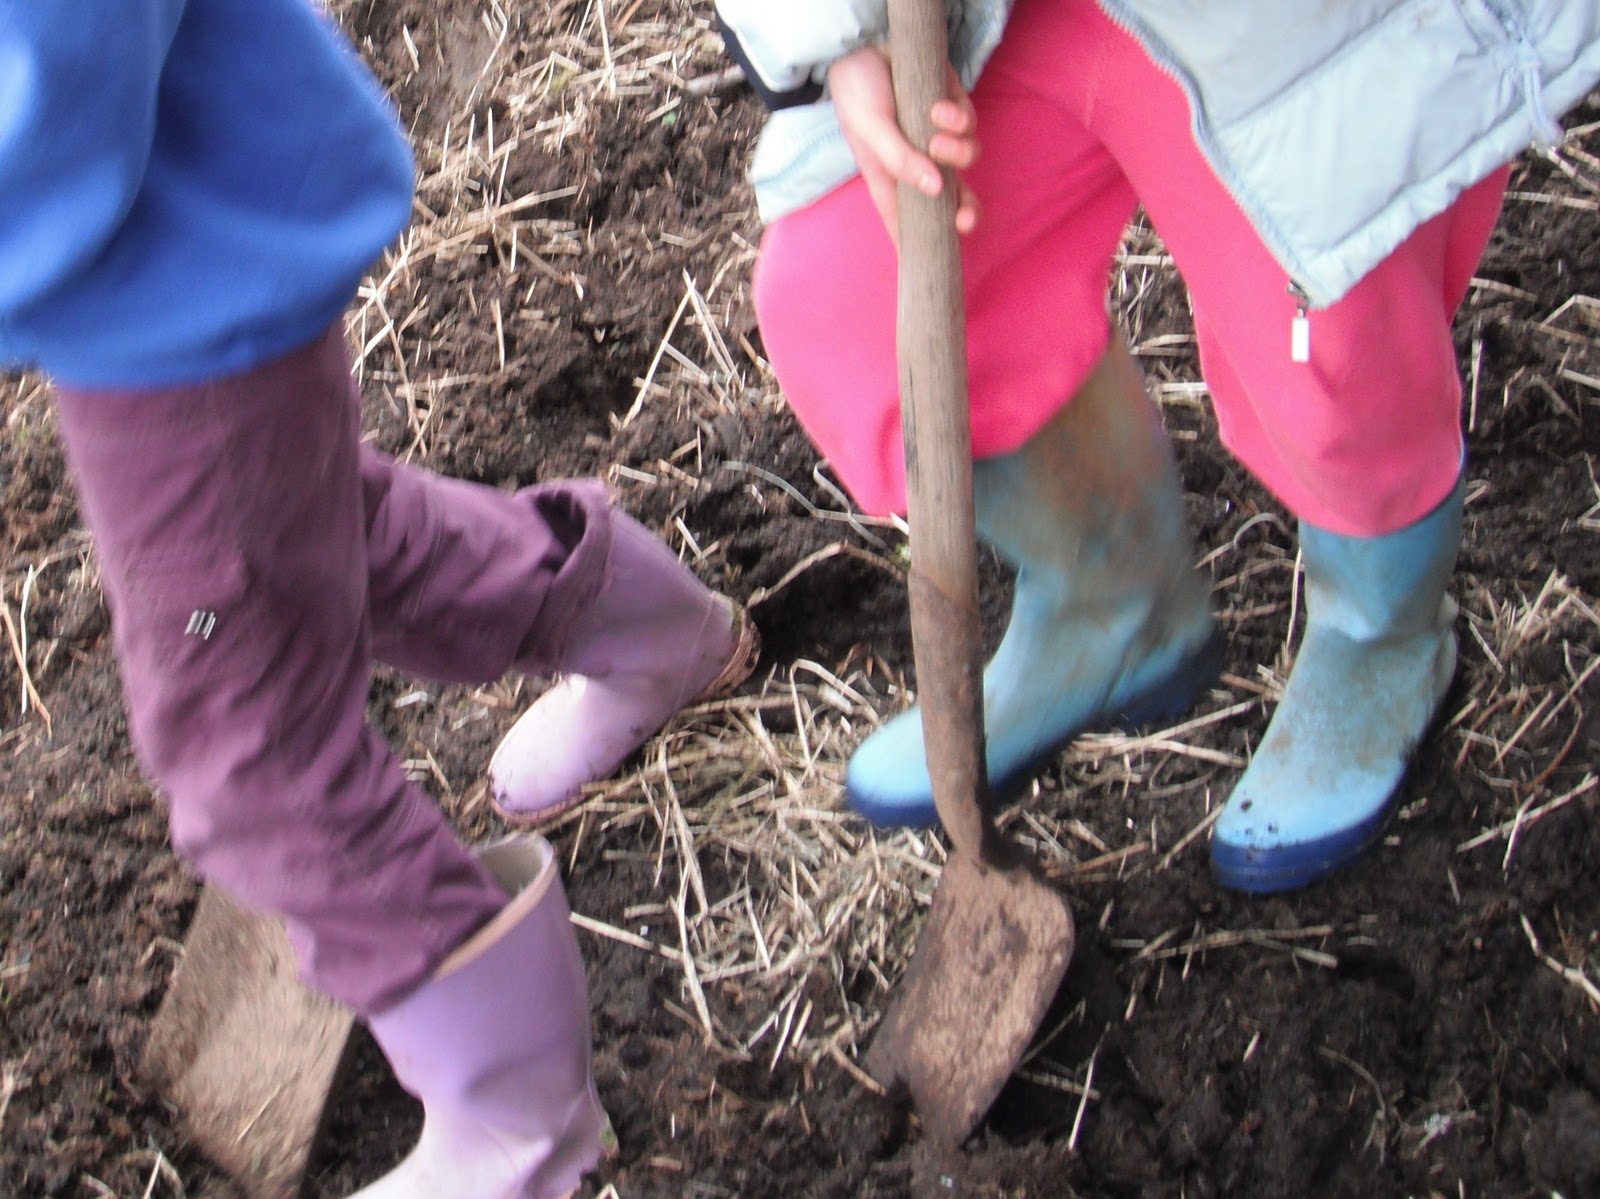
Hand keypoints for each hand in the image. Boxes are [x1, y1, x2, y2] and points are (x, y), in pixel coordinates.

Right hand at [827, 45, 979, 242]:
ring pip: (966, 160)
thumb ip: (901, 161)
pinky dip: (958, 119)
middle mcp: (917, 161)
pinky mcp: (952, 107)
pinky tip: (938, 108)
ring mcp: (936, 134)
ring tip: (935, 134)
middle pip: (951, 199)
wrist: (865, 38)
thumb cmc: (857, 89)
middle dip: (964, 211)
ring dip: (956, 151)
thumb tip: (936, 190)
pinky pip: (970, 124)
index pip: (906, 221)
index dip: (918, 245)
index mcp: (890, 177)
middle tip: (966, 218)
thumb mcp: (871, 130)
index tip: (930, 267)